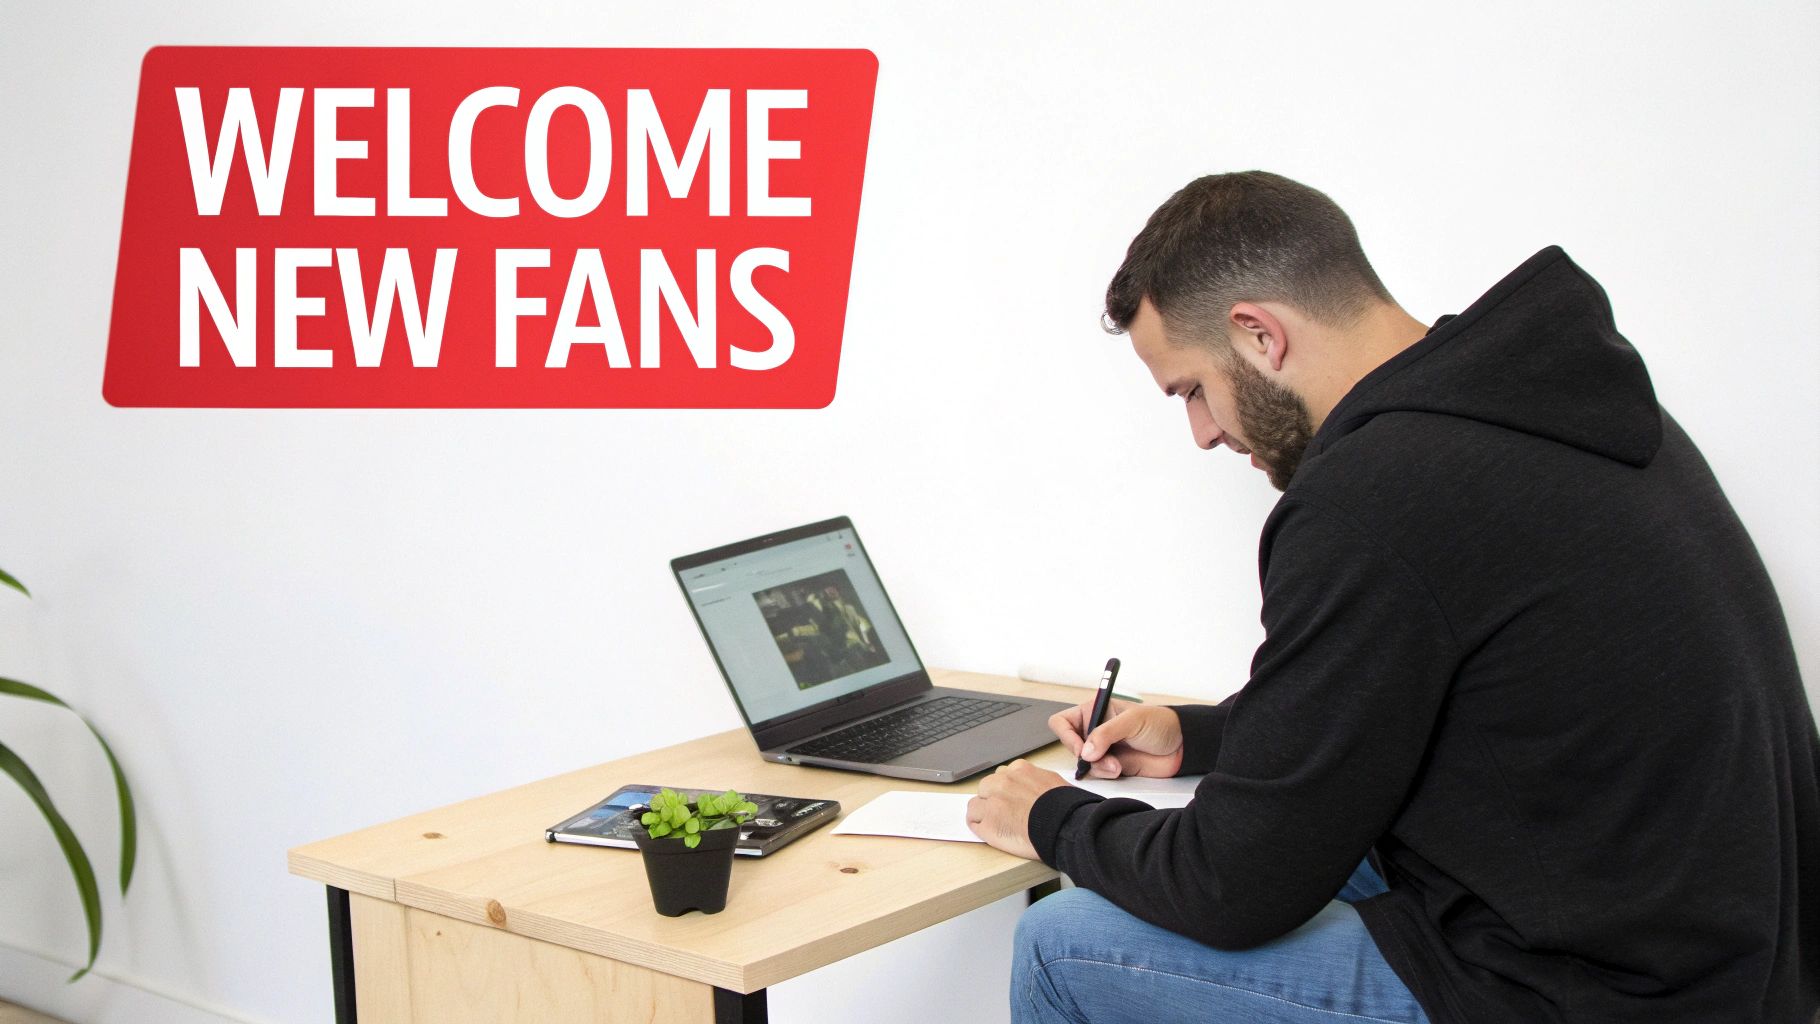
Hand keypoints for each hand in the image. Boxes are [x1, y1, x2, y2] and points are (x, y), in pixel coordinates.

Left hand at [966, 759, 1070, 859]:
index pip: (1003, 775)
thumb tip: (1031, 786)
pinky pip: (974, 823)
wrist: (1066, 827)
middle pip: (986, 787)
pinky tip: (992, 832)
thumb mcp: (1053, 782)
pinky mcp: (988, 825)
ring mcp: (992, 803)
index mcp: (1019, 770)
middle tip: (1004, 812)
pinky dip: (980, 828)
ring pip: (975, 805)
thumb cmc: (1066, 808)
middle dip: (992, 798)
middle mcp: (1002, 783)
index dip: (1006, 789)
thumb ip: (1034, 780)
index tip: (1011, 799)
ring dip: (983, 813)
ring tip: (997, 824)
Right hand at [1050, 699, 1184, 778]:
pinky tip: (1119, 769)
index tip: (1080, 747)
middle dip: (1085, 755)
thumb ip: (1106, 733)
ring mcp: (1102, 749)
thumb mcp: (1132, 721)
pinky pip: (1096, 774)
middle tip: (1101, 759)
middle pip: (1070, 745)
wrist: (1181, 746)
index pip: (1063, 722)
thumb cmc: (1160, 723)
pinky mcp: (1110, 765)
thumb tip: (1086, 751)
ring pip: (1083, 763)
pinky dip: (1104, 774)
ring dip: (1097, 767)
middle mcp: (1094, 729)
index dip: (1066, 736)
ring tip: (1117, 765)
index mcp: (1095, 711)